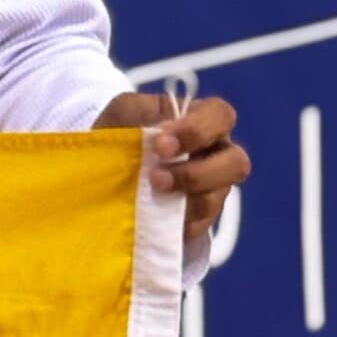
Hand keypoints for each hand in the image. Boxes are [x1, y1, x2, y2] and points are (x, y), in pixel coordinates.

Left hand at [94, 92, 249, 237]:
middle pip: (237, 163)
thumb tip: (163, 132)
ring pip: (218, 198)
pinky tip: (154, 216)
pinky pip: (201, 225)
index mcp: (200, 121)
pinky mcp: (197, 218)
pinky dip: (178, 222)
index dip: (197, 131)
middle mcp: (214, 153)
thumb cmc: (120, 132)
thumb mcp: (125, 111)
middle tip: (157, 177)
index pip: (220, 115)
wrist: (99, 169)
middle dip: (197, 173)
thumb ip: (144, 113)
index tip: (161, 145)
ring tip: (151, 195)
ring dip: (185, 198)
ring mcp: (210, 188)